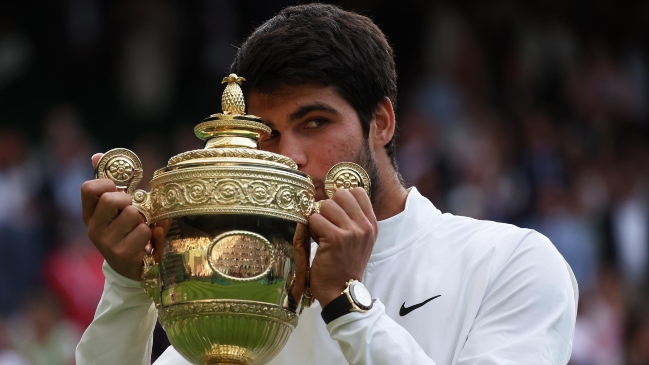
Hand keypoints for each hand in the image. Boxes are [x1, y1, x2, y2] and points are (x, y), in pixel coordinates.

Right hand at [81, 153, 151, 280]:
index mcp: (89, 214)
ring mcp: (107, 243)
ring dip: (143, 219)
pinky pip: (145, 231)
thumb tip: (97, 155)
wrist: (130, 268)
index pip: (88, 188)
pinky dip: (152, 233)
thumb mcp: (115, 210)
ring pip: (133, 214)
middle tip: (133, 210)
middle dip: (129, 200)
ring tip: (140, 228)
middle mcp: (94, 229)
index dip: (106, 182)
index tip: (117, 188)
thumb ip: (109, 183)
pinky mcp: (123, 254)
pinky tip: (146, 242)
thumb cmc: (125, 231)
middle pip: (112, 199)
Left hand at [307, 188, 376, 307]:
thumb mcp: (359, 241)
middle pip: (340, 194)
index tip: (336, 215)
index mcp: (371, 224)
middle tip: (327, 225)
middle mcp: (364, 226)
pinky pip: (315, 219)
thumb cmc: (345, 265)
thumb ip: (353, 219)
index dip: (341, 200)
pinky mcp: (335, 238)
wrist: (342, 291)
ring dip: (318, 219)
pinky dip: (311, 229)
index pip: (357, 191)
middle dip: (328, 207)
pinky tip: (317, 242)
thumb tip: (335, 197)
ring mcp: (351, 231)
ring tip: (322, 235)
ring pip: (326, 205)